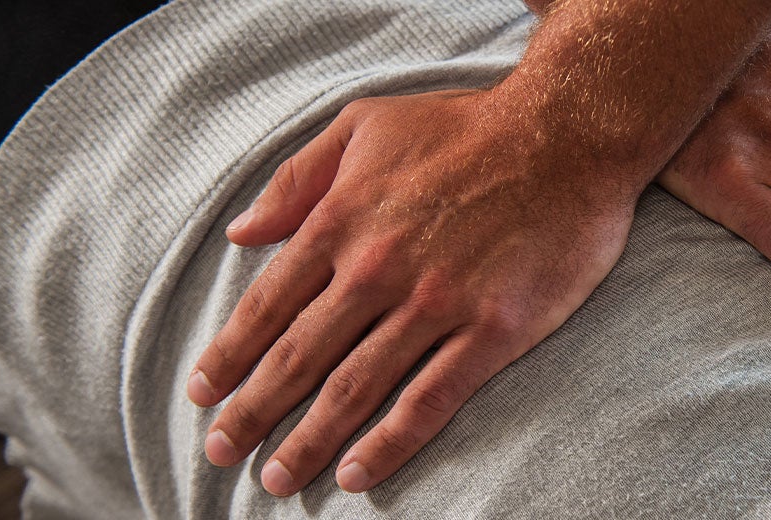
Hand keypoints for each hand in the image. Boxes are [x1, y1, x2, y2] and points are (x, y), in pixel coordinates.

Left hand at [188, 88, 638, 494]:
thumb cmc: (467, 126)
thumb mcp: (365, 125)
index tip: (202, 394)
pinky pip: (429, 399)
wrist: (568, 135)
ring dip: (308, 440)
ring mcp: (435, 304)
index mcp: (342, 222)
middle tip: (221, 452)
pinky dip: (388, 443)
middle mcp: (377, 270)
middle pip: (298, 358)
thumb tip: (242, 233)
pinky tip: (357, 475)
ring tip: (277, 479)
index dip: (228, 356)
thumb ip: (297, 178)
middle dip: (252, 413)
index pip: (267, 305)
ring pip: (354, 388)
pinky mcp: (491, 330)